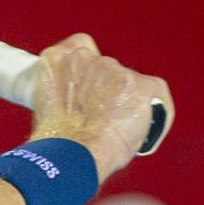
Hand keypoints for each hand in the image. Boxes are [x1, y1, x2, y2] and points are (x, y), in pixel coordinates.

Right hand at [29, 33, 171, 181]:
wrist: (71, 155)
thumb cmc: (54, 142)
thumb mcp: (46, 108)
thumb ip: (65, 94)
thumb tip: (80, 106)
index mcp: (57, 60)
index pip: (78, 49)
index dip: (86, 70)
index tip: (86, 88)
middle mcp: (86, 58)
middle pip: (106, 69)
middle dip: (107, 89)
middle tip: (103, 116)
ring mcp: (114, 70)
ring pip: (128, 81)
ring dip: (127, 98)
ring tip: (121, 127)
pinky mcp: (141, 85)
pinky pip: (156, 92)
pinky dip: (157, 109)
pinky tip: (147, 127)